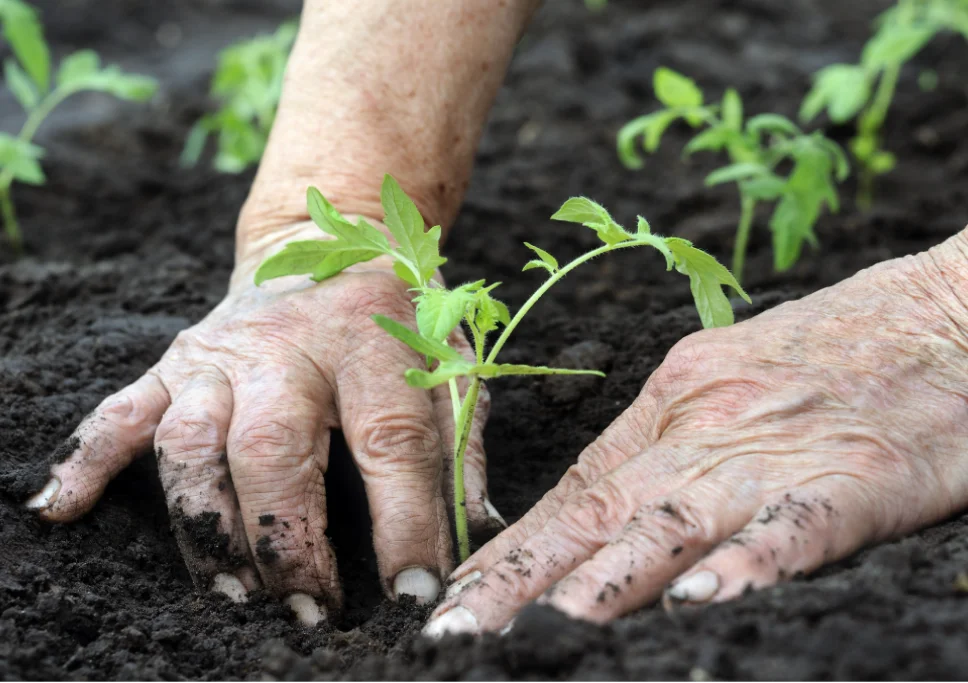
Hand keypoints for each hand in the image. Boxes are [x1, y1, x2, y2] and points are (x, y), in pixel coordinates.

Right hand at [25, 220, 501, 623]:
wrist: (334, 231)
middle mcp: (290, 348)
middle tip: (308, 613)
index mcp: (373, 345)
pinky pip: (123, 410)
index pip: (391, 444)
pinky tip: (63, 510)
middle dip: (286, 542)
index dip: (404, 525)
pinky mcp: (178, 360)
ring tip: (232, 594)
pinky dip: (88, 461)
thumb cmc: (403, 312)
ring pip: (191, 442)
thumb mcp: (453, 360)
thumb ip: (463, 444)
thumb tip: (475, 534)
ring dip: (205, 525)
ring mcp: (223, 354)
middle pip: (274, 450)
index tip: (412, 594)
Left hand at [425, 231, 967, 635]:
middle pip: (600, 512)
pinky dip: (749, 563)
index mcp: (671, 401)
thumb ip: (662, 440)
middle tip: (459, 626)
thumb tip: (596, 506)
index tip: (462, 590)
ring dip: (609, 579)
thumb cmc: (827, 347)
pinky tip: (705, 598)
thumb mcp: (721, 376)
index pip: (576, 488)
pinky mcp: (857, 477)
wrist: (941, 312)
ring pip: (675, 521)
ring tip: (549, 626)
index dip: (514, 546)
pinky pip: (794, 526)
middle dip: (524, 577)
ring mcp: (776, 451)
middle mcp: (706, 426)